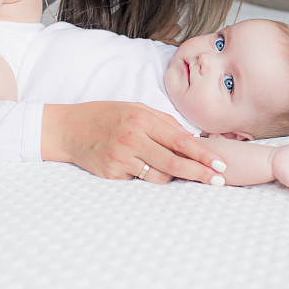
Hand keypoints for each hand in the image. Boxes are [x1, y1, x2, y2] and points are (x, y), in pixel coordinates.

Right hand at [40, 102, 226, 185]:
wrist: (68, 129)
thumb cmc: (105, 115)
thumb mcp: (135, 108)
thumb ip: (163, 121)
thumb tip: (190, 137)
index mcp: (141, 119)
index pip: (180, 141)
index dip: (203, 155)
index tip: (221, 164)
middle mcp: (133, 139)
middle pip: (174, 163)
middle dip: (200, 173)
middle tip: (219, 181)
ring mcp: (121, 159)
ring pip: (159, 176)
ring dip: (174, 177)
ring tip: (183, 174)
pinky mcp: (112, 174)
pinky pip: (139, 180)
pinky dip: (148, 176)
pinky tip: (144, 168)